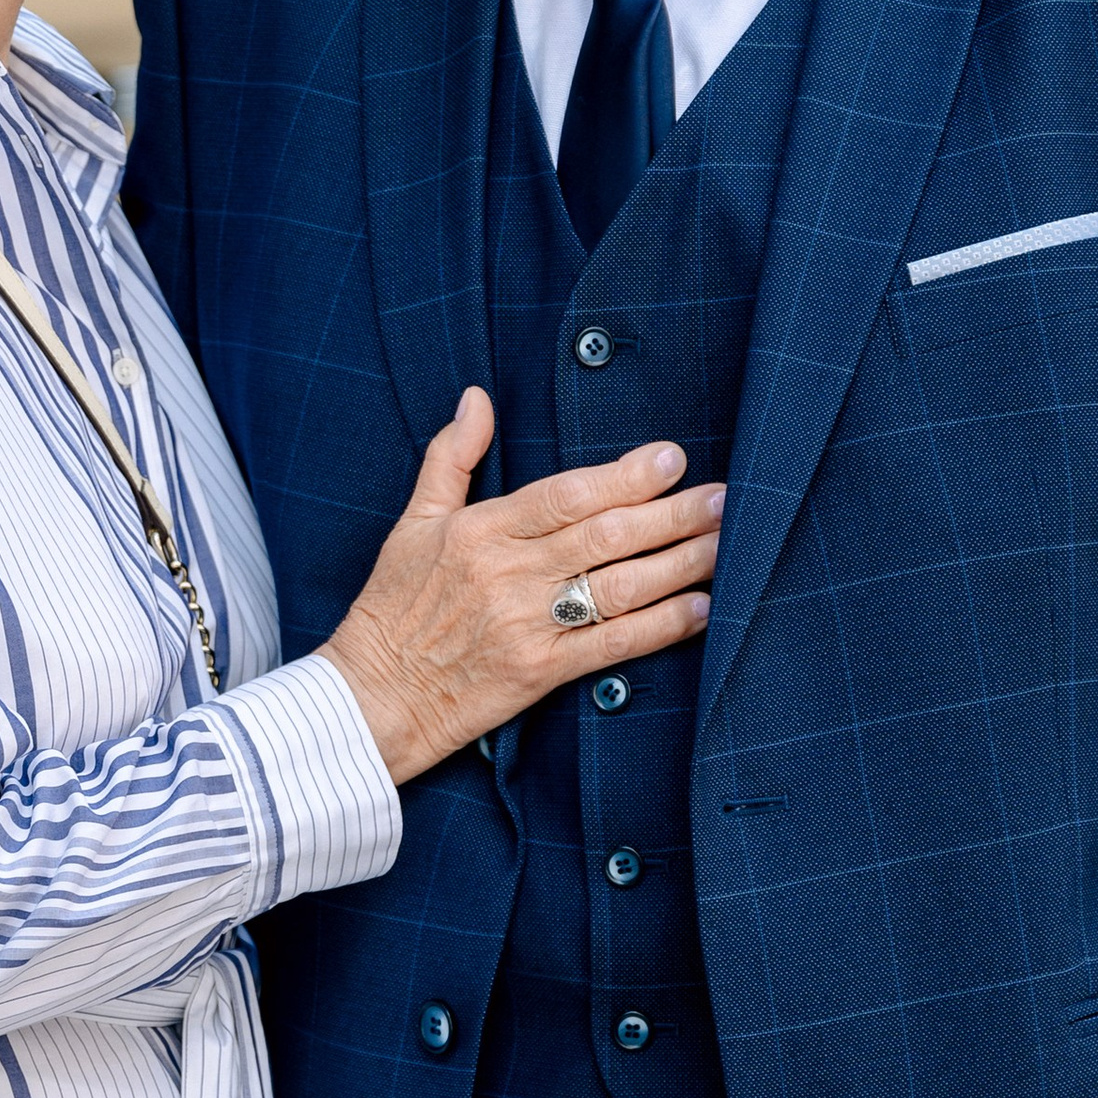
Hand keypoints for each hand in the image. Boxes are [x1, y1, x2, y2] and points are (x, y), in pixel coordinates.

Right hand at [324, 388, 722, 785]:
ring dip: (680, 565)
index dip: (623, 476)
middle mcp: (506, 574)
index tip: (671, 458)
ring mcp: (526, 625)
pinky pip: (612, 646)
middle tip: (726, 497)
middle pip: (604, 536)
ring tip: (725, 544)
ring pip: (618, 588)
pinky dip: (661, 627)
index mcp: (478, 531)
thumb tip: (476, 399)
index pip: (564, 495)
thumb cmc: (392, 609)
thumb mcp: (411, 523)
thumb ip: (449, 458)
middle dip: (671, 514)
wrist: (371, 699)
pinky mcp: (539, 673)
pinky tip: (701, 609)